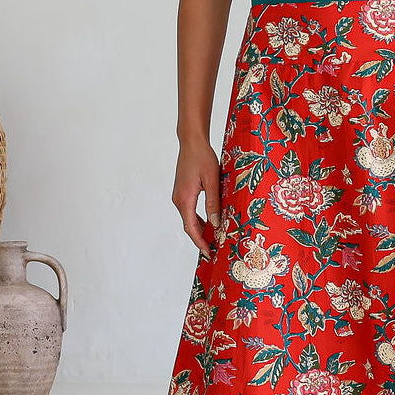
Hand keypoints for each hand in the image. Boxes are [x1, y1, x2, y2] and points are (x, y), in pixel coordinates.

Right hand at [172, 138, 221, 256]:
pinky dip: (199, 219)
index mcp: (185, 199)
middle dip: (201, 238)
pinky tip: (210, 221)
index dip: (200, 242)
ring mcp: (179, 196)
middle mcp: (179, 200)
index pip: (191, 228)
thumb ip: (213, 203)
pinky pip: (189, 210)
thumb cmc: (202, 157)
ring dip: (201, 229)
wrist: (191, 142)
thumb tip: (216, 224)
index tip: (208, 253)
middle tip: (215, 249)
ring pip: (189, 218)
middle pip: (189, 225)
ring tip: (214, 237)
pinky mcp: (182, 191)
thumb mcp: (212, 180)